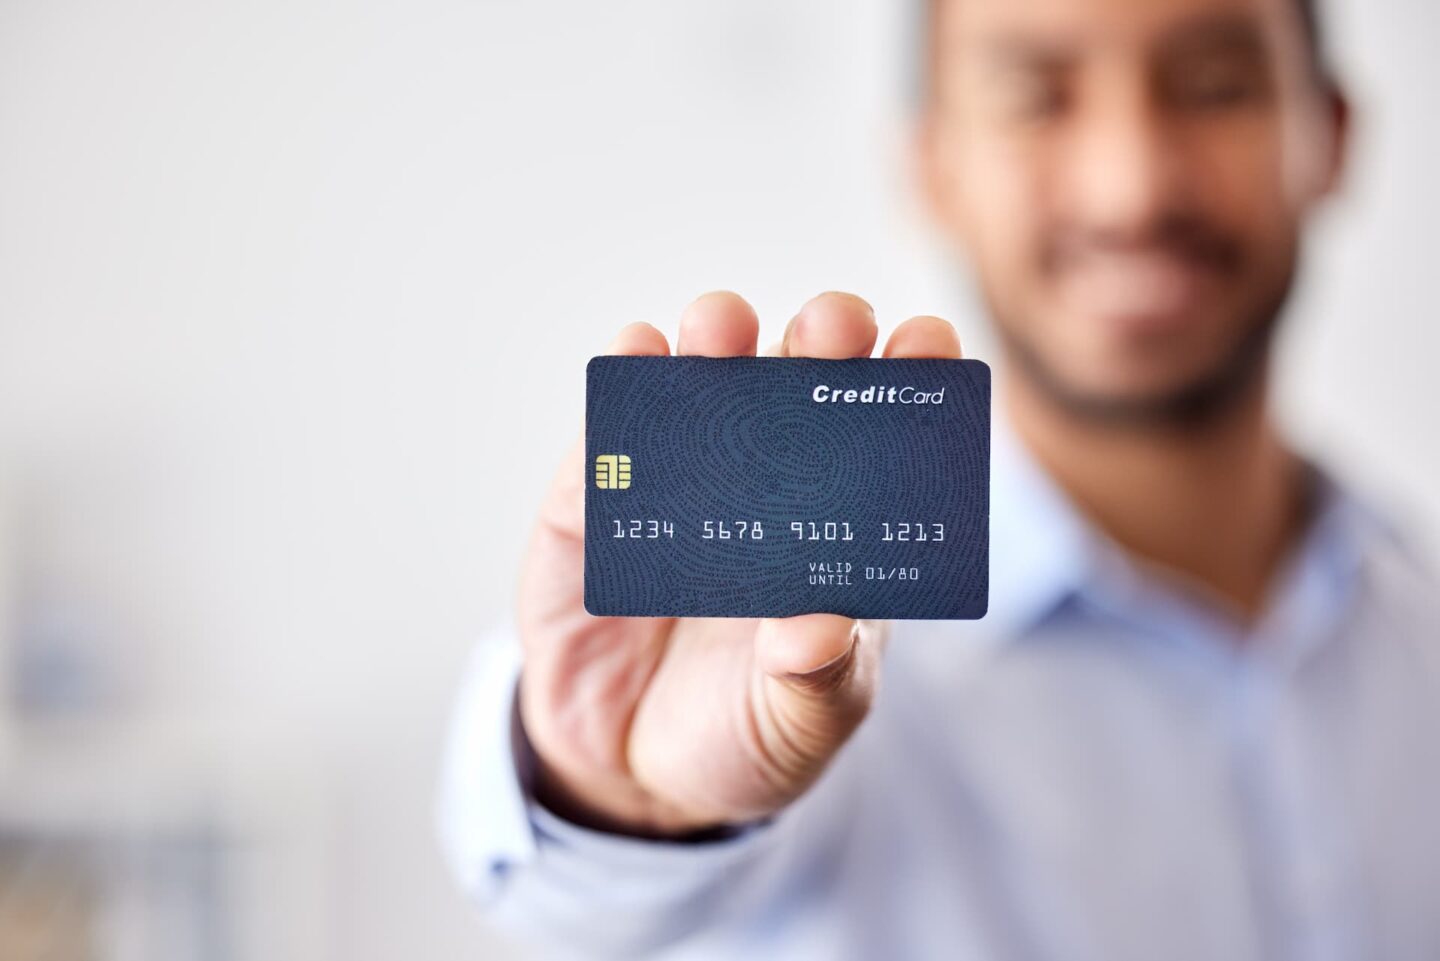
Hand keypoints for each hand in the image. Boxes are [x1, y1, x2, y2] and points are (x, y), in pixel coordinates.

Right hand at [517, 291, 964, 836]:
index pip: (886, 441)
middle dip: (822, 338)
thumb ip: (815, 683)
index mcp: (837, 532)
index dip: (910, 386)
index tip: (929, 345)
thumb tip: (819, 629)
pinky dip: (624, 381)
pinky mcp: (596, 501)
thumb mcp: (798, 728)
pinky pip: (611, 429)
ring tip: (721, 328)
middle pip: (801, 387)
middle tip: (834, 326)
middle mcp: (766, 488)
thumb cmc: (740, 737)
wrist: (630, 775)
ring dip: (717, 340)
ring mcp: (680, 484)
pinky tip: (638, 351)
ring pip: (705, 385)